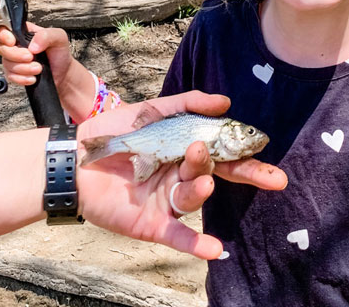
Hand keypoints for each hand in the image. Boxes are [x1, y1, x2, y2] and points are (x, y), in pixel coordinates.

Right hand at [0, 23, 70, 86]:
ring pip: (6, 64)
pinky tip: (32, 77)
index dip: (3, 36)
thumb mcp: (59, 37)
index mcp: (24, 32)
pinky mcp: (15, 73)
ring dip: (23, 68)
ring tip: (38, 68)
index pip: (3, 29)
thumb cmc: (59, 53)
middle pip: (2, 48)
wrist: (63, 73)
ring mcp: (14, 59)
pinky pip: (10, 76)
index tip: (12, 42)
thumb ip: (46, 36)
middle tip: (31, 57)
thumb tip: (32, 45)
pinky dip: (22, 78)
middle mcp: (17, 45)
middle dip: (16, 55)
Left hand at [76, 91, 286, 259]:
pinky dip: (197, 244)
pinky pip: (179, 236)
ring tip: (202, 176)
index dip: (244, 151)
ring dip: (203, 187)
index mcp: (183, 149)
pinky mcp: (152, 224)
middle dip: (248, 176)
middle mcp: (180, 175)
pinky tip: (214, 248)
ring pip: (196, 197)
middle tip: (274, 178)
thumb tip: (226, 102)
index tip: (264, 145)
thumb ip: (189, 104)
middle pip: (220, 176)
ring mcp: (167, 201)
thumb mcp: (152, 111)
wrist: (74, 159)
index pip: (221, 150)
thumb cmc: (113, 133)